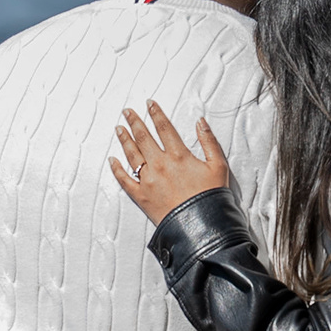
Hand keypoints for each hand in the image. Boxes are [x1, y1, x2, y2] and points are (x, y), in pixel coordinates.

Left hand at [110, 102, 234, 224]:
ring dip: (124, 139)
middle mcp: (160, 164)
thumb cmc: (211, 197)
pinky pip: (124, 180)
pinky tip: (112, 160)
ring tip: (119, 128)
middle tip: (127, 111)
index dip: (156, 113)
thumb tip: (201, 122)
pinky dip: (116, 169)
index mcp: (178, 155)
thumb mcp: (218, 166)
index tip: (149, 104)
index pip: (164, 128)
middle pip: (143, 137)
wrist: (201, 226)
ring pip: (132, 154)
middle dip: (134, 121)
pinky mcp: (141, 196)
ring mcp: (148, 180)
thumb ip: (209, 141)